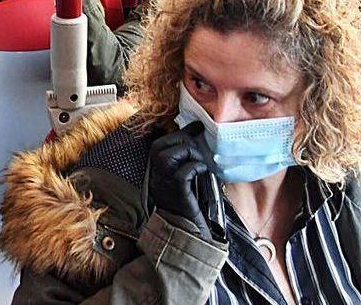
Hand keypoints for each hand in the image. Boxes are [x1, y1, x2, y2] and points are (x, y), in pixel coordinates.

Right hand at [149, 122, 214, 239]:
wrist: (188, 232)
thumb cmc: (189, 204)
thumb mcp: (184, 179)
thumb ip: (185, 159)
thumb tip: (196, 133)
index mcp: (157, 171)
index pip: (159, 144)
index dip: (178, 132)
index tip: (197, 127)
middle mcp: (156, 176)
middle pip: (162, 145)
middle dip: (185, 141)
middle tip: (199, 151)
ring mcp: (164, 183)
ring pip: (172, 154)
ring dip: (191, 154)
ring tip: (201, 164)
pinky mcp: (177, 192)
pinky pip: (185, 170)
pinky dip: (197, 167)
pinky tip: (204, 173)